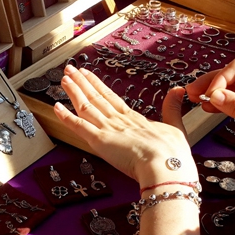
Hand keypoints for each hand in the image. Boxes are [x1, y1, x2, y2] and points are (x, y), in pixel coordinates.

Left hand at [53, 65, 195, 185]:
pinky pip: (78, 127)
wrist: (166, 166)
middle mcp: (118, 120)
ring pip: (85, 107)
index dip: (97, 85)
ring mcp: (108, 129)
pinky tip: (56, 107)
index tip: (87, 74)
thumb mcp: (175, 127)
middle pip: (96, 97)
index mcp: (134, 118)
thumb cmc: (172, 154)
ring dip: (73, 92)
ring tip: (63, 79)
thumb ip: (172, 109)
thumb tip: (178, 90)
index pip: (111, 97)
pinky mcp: (99, 141)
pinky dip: (66, 117)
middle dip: (81, 82)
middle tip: (69, 69)